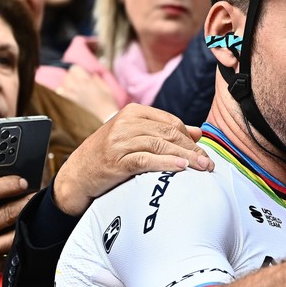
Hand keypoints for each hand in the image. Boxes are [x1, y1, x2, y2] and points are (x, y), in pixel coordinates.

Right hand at [0, 176, 31, 286]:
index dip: (10, 183)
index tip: (21, 181)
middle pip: (9, 211)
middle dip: (28, 200)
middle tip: (35, 195)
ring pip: (15, 232)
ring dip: (26, 222)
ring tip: (31, 215)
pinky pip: (9, 252)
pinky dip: (15, 243)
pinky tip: (18, 236)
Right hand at [52, 103, 214, 215]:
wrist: (77, 174)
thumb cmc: (109, 155)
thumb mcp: (135, 136)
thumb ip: (164, 131)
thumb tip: (198, 132)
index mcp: (132, 111)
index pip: (170, 122)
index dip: (190, 137)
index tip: (203, 152)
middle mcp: (126, 123)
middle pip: (168, 133)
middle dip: (192, 149)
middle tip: (208, 163)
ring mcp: (119, 141)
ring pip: (161, 146)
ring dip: (186, 158)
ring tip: (202, 168)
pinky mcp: (116, 160)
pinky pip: (146, 160)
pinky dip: (166, 164)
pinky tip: (181, 168)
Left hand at [56, 64, 119, 121]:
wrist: (105, 113)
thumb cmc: (108, 99)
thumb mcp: (105, 85)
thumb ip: (96, 77)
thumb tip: (92, 72)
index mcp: (86, 81)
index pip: (74, 68)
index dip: (78, 68)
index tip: (83, 71)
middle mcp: (77, 87)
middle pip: (67, 75)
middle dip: (72, 74)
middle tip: (79, 76)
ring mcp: (74, 94)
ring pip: (63, 83)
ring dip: (67, 81)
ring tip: (73, 82)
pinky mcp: (73, 101)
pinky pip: (62, 93)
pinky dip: (61, 90)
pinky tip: (64, 89)